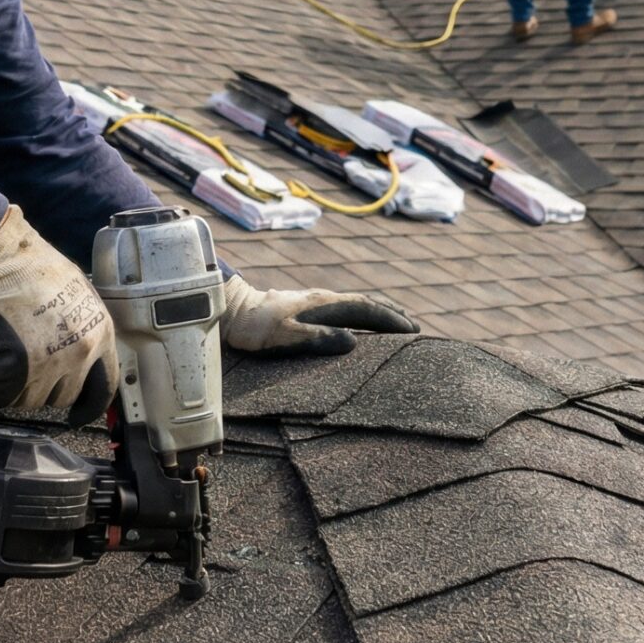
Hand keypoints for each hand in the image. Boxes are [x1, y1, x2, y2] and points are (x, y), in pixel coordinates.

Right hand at [0, 207, 117, 421]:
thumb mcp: (80, 296)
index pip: (104, 387)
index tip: (79, 415)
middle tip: (28, 377)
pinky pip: (3, 395)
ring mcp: (49, 362)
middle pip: (63, 396)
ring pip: (32, 400)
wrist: (4, 258)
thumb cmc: (35, 268)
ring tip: (5, 371)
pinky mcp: (16, 366)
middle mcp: (80, 352)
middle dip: (45, 391)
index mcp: (99, 334)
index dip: (90, 407)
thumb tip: (82, 351)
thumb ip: (84, 327)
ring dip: (17, 391)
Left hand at [221, 275, 418, 357]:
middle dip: (391, 313)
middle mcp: (323, 299)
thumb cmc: (255, 328)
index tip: (412, 330)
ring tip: (395, 324)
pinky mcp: (304, 309)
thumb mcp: (285, 336)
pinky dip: (359, 316)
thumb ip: (318, 338)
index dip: (391, 319)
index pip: (366, 308)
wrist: (230, 310)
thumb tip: (353, 342)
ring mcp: (314, 302)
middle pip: (365, 303)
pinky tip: (357, 326)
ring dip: (377, 313)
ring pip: (354, 305)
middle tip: (414, 327)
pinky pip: (342, 310)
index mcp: (323, 304)